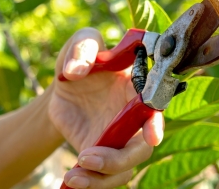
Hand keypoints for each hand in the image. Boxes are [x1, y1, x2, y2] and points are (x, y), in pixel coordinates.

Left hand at [48, 28, 163, 187]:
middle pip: (142, 148)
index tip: (152, 137)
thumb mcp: (81, 43)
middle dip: (120, 159)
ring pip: (125, 168)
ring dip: (102, 178)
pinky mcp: (101, 153)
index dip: (156, 124)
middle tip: (87, 156)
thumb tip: (75, 71)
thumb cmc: (81, 59)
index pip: (154, 108)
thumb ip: (82, 48)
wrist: (62, 86)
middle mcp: (133, 118)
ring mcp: (118, 138)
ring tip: (74, 175)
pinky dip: (90, 182)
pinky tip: (70, 177)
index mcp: (136, 90)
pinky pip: (104, 176)